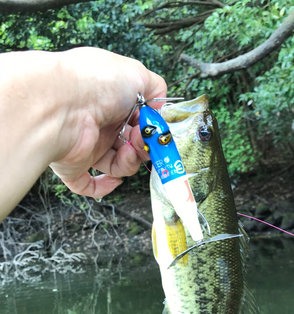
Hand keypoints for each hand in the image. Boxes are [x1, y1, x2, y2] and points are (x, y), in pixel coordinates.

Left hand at [49, 47, 166, 197]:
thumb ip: (154, 87)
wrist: (62, 103)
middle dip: (142, 147)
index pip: (137, 122)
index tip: (157, 131)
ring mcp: (86, 146)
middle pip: (129, 145)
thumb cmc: (95, 83)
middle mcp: (99, 124)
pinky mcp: (73, 166)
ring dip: (130, 163)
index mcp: (112, 102)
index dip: (150, 129)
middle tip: (142, 140)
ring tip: (128, 151)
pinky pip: (87, 185)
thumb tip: (159, 104)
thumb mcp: (136, 74)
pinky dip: (103, 187)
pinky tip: (114, 179)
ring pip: (116, 166)